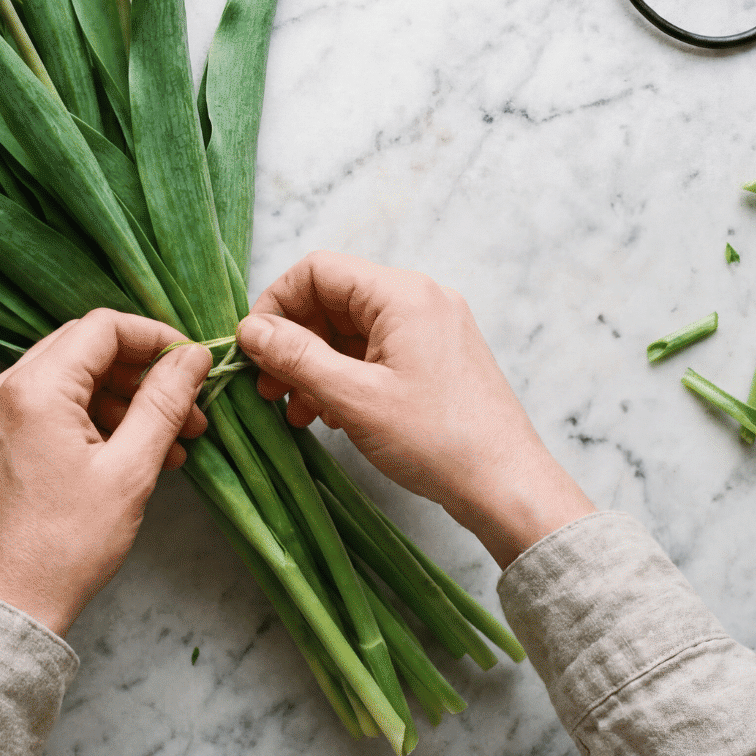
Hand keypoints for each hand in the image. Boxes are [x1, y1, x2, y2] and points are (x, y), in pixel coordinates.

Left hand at [0, 309, 212, 635]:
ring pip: (65, 380)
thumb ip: (163, 404)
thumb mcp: (130, 471)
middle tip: (186, 410)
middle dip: (140, 373)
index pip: (102, 328)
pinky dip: (86, 421)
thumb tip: (192, 358)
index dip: (155, 339)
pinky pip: (44, 410)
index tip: (191, 366)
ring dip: (118, 401)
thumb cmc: (65, 548)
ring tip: (167, 444)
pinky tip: (126, 456)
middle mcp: (0, 392)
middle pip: (82, 348)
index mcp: (32, 390)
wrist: (6, 608)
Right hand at [235, 252, 593, 567]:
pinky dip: (344, 377)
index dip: (276, 303)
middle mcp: (419, 300)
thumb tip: (250, 329)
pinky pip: (375, 353)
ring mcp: (430, 329)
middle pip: (333, 300)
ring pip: (350, 331)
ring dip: (315, 365)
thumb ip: (297, 357)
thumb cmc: (438, 441)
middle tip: (268, 387)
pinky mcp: (434, 359)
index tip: (253, 348)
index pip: (318, 270)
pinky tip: (327, 414)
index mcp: (402, 295)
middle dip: (294, 341)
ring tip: (295, 409)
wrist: (506, 485)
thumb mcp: (354, 398)